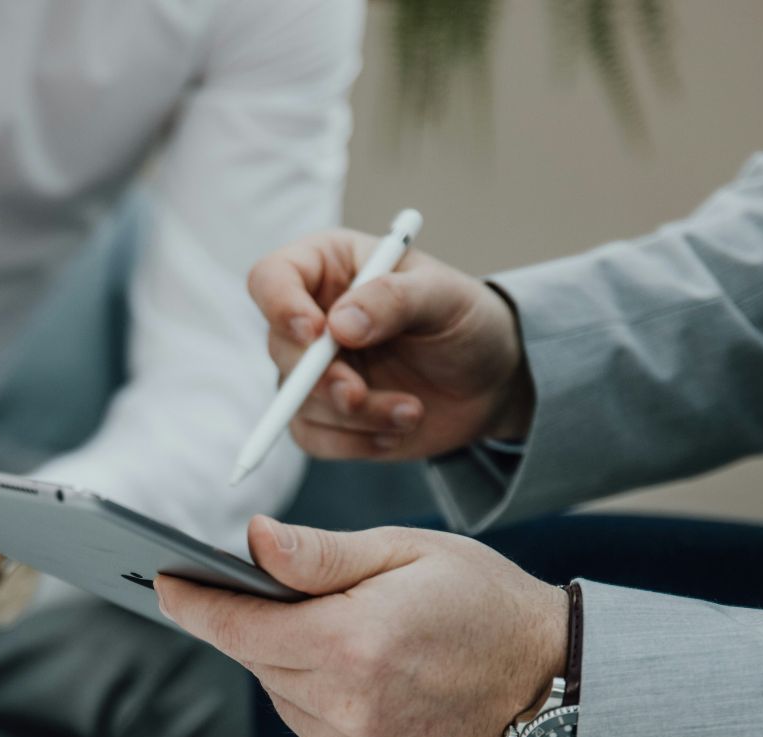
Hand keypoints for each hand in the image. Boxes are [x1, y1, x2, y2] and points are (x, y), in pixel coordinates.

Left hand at [155, 517, 566, 736]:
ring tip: (352, 634)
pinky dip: (319, 696)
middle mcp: (344, 709)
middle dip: (261, 622)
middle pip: (257, 659)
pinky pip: (308, 725)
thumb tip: (252, 542)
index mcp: (352, 644)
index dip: (195, 603)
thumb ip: (321, 553)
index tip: (163, 582)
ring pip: (281, 694)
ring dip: (294, 662)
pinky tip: (366, 674)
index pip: (239, 627)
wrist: (553, 686)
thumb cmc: (486, 604)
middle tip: (290, 592)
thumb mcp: (408, 552)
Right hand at [246, 229, 533, 460]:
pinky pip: (313, 438)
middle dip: (321, 379)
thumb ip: (395, 299)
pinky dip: (355, 442)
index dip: (281, 305)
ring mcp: (313, 371)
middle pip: (280, 348)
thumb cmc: (466, 321)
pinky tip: (397, 430)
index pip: (272, 278)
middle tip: (358, 394)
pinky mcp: (325, 416)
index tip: (316, 334)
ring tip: (413, 411)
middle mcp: (311, 317)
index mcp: (328, 268)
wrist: (490, 382)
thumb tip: (339, 325)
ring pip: (297, 402)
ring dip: (355, 416)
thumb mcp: (445, 296)